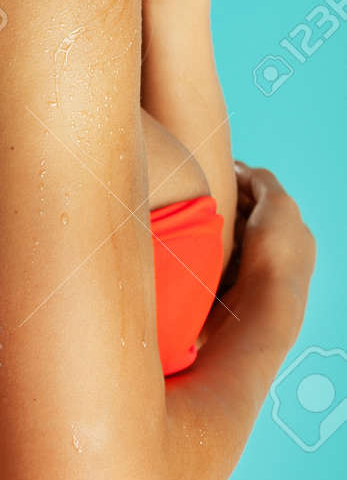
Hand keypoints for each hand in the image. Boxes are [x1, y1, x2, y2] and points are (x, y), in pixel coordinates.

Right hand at [195, 160, 315, 350]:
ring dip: (207, 227)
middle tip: (197, 191)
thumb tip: (239, 168)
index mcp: (291, 236)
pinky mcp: (224, 291)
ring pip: (221, 239)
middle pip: (240, 219)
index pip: (262, 201)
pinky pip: (207, 259)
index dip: (239, 184)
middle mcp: (273, 256)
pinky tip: (188, 239)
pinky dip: (199, 249)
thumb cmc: (275, 255)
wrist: (258, 311)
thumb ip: (262, 180)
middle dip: (220, 205)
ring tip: (189, 214)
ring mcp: (248, 276)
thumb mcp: (280, 203)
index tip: (214, 172)